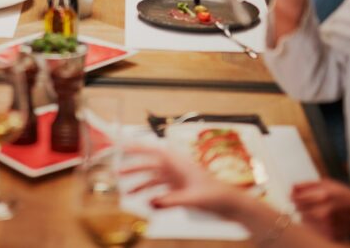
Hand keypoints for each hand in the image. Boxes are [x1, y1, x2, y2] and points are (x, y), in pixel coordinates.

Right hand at [121, 144, 241, 215]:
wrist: (230, 203)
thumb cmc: (217, 195)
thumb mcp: (193, 198)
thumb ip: (171, 201)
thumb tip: (151, 203)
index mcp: (179, 163)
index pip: (154, 151)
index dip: (138, 147)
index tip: (123, 145)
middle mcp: (177, 169)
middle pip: (150, 165)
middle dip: (134, 168)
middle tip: (119, 172)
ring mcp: (178, 179)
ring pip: (154, 179)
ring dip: (141, 185)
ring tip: (129, 192)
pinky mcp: (180, 189)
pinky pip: (161, 190)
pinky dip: (153, 195)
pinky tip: (147, 202)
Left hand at [291, 180, 349, 240]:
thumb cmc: (343, 195)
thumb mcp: (326, 183)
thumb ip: (306, 185)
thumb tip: (290, 188)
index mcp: (323, 196)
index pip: (296, 199)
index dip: (293, 197)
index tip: (293, 196)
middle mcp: (325, 212)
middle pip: (298, 210)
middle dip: (300, 206)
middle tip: (309, 203)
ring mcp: (328, 226)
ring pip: (304, 221)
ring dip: (307, 215)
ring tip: (320, 210)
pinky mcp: (330, 235)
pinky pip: (313, 229)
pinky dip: (315, 224)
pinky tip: (326, 219)